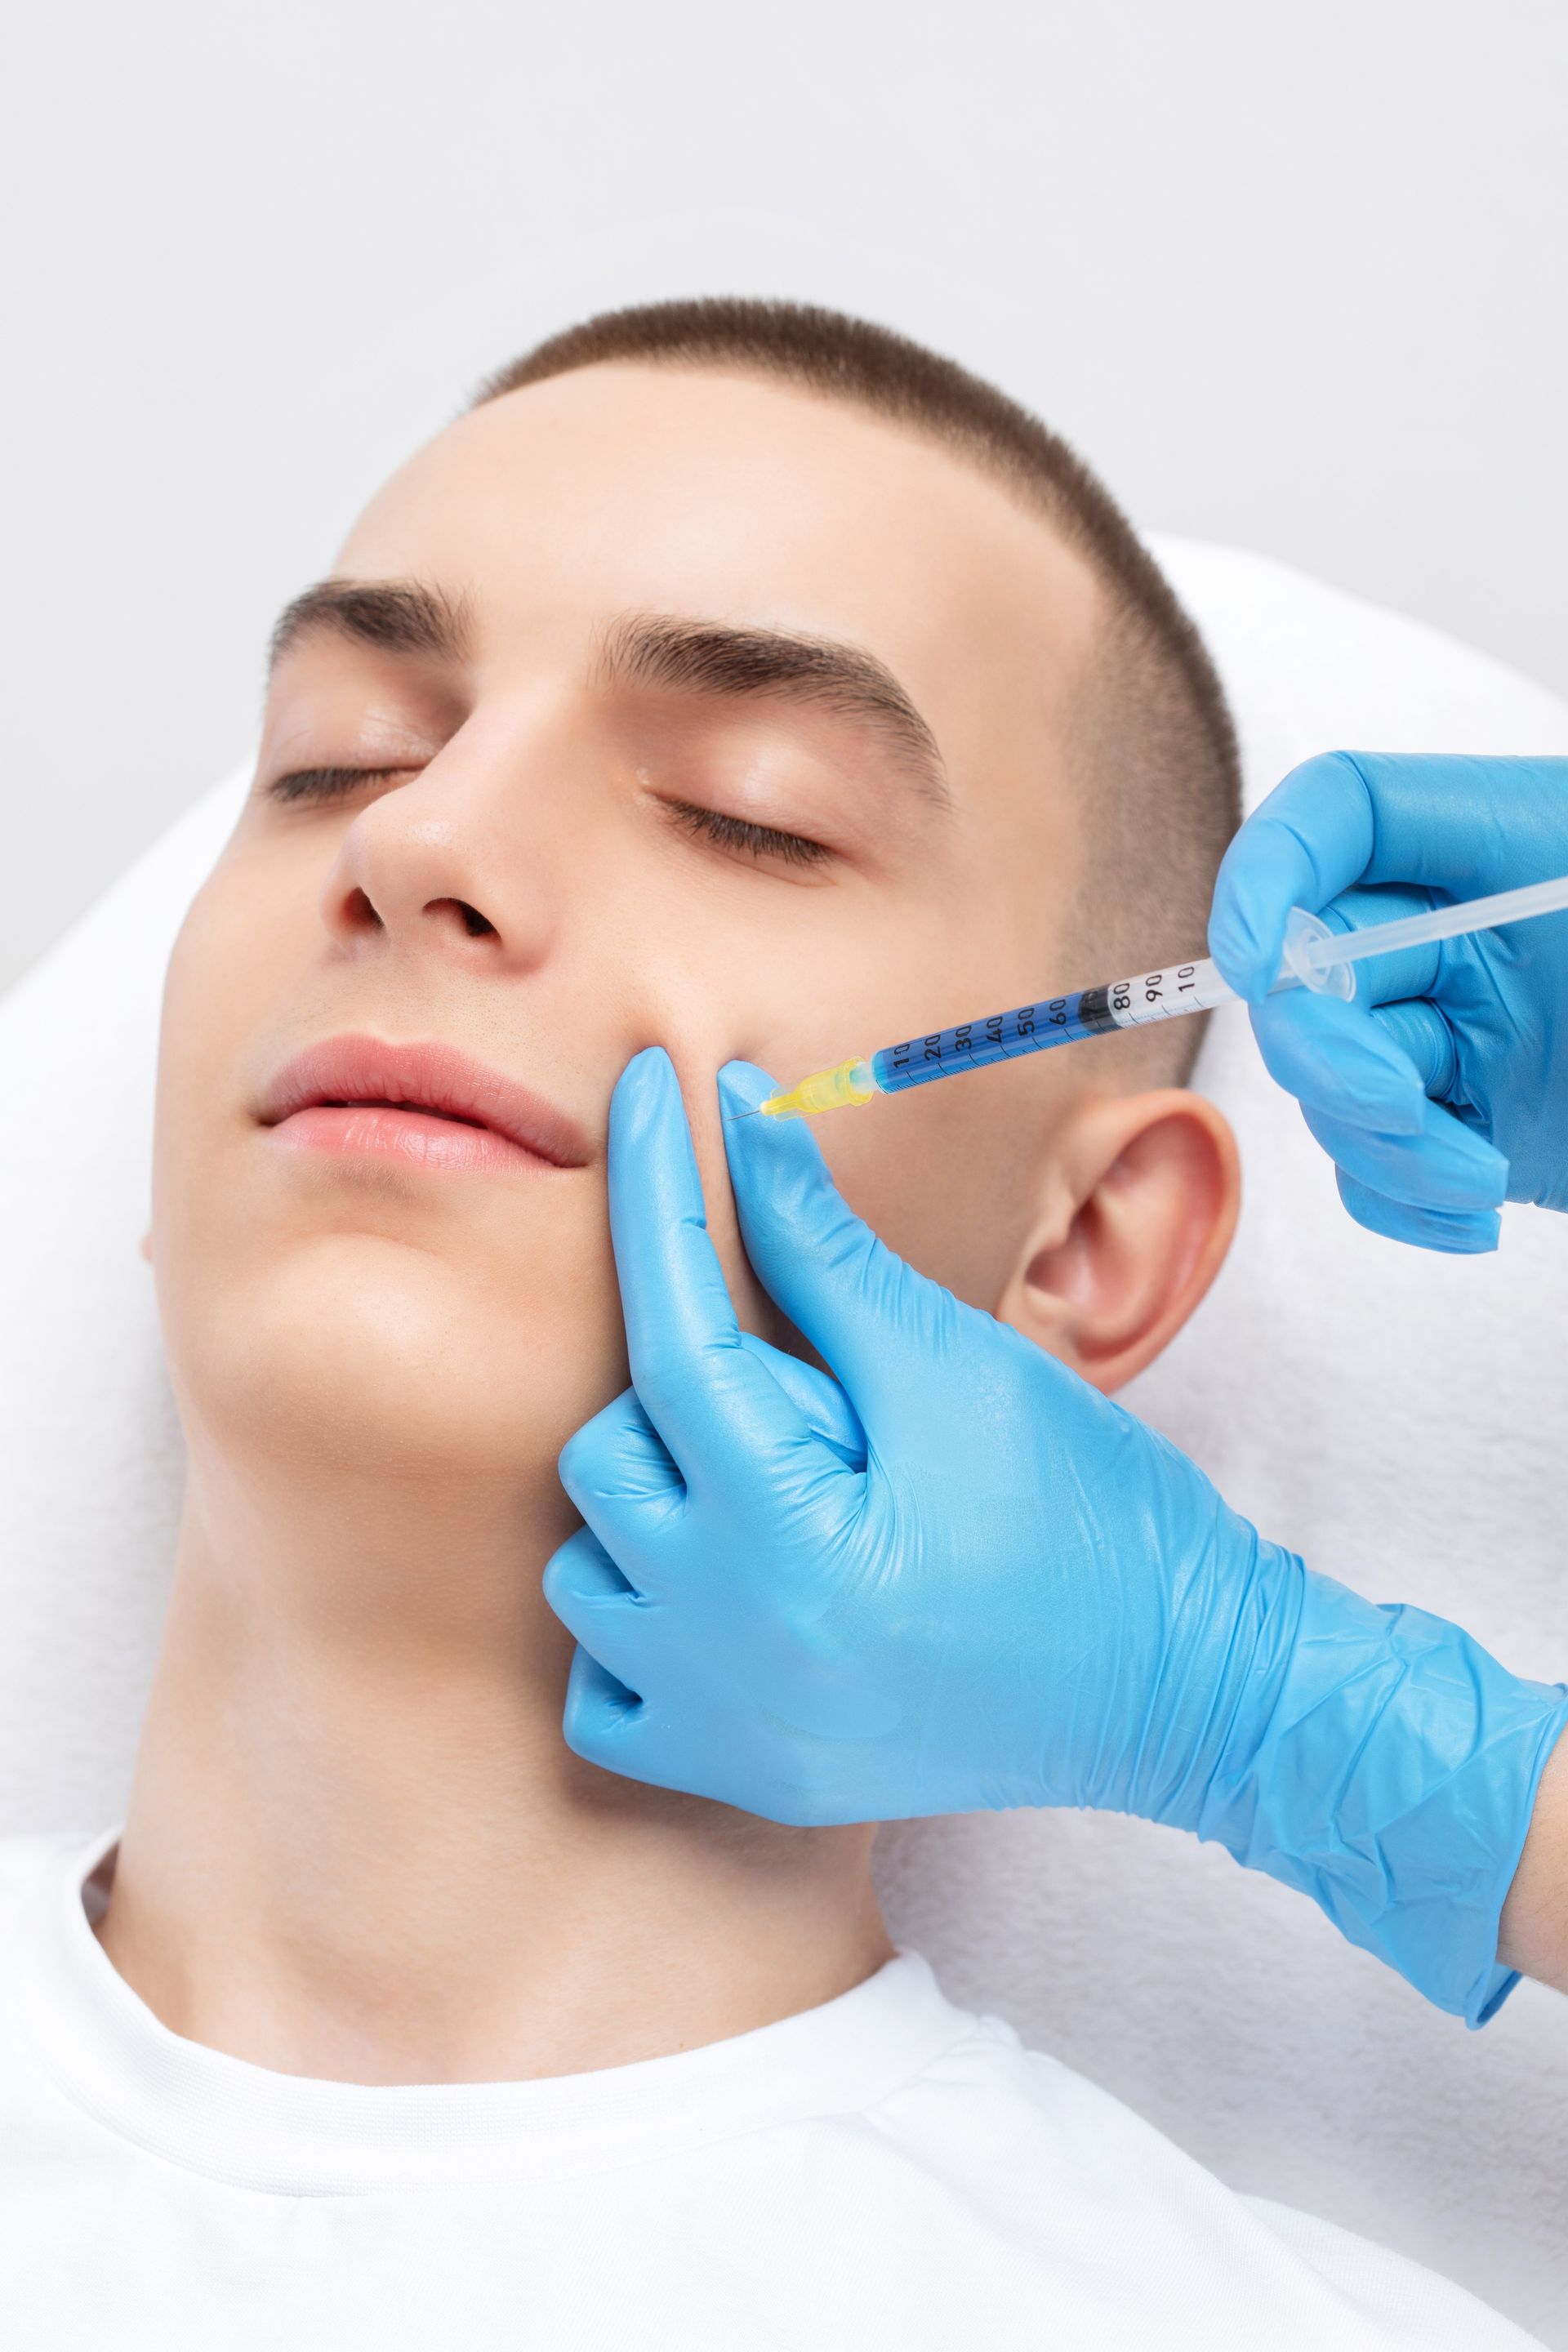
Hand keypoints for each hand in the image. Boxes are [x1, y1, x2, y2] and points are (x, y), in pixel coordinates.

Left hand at [544, 1047, 1567, 2022]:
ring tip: (786, 1494)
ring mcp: (725, 1731)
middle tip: (823, 1404)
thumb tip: (744, 1110)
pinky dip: (642, 1624)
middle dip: (691, 1391)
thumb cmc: (1093, 1513)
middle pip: (610, 1451)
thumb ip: (825, 1246)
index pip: (672, 1332)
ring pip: (588, 1565)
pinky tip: (738, 1588)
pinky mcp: (740, 1780)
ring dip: (659, 1502)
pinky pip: (602, 1689)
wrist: (1189, 1687)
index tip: (639, 1089)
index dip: (654, 1194)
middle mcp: (730, 1649)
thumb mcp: (957, 1362)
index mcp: (790, 1537)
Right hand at [1208, 751, 1567, 1250]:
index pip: (1341, 811)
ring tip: (1477, 1183)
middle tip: (1399, 1107)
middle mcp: (1473, 931)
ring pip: (1331, 1076)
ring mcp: (1469, 1032)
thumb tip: (1311, 952)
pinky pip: (1375, 1162)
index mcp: (1517, 838)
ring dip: (1378, 1142)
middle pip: (1312, 958)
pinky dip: (1401, 1200)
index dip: (1270, 870)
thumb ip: (1493, 915)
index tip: (1253, 956)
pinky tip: (1477, 1221)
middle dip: (1328, 1044)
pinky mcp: (1476, 1125)